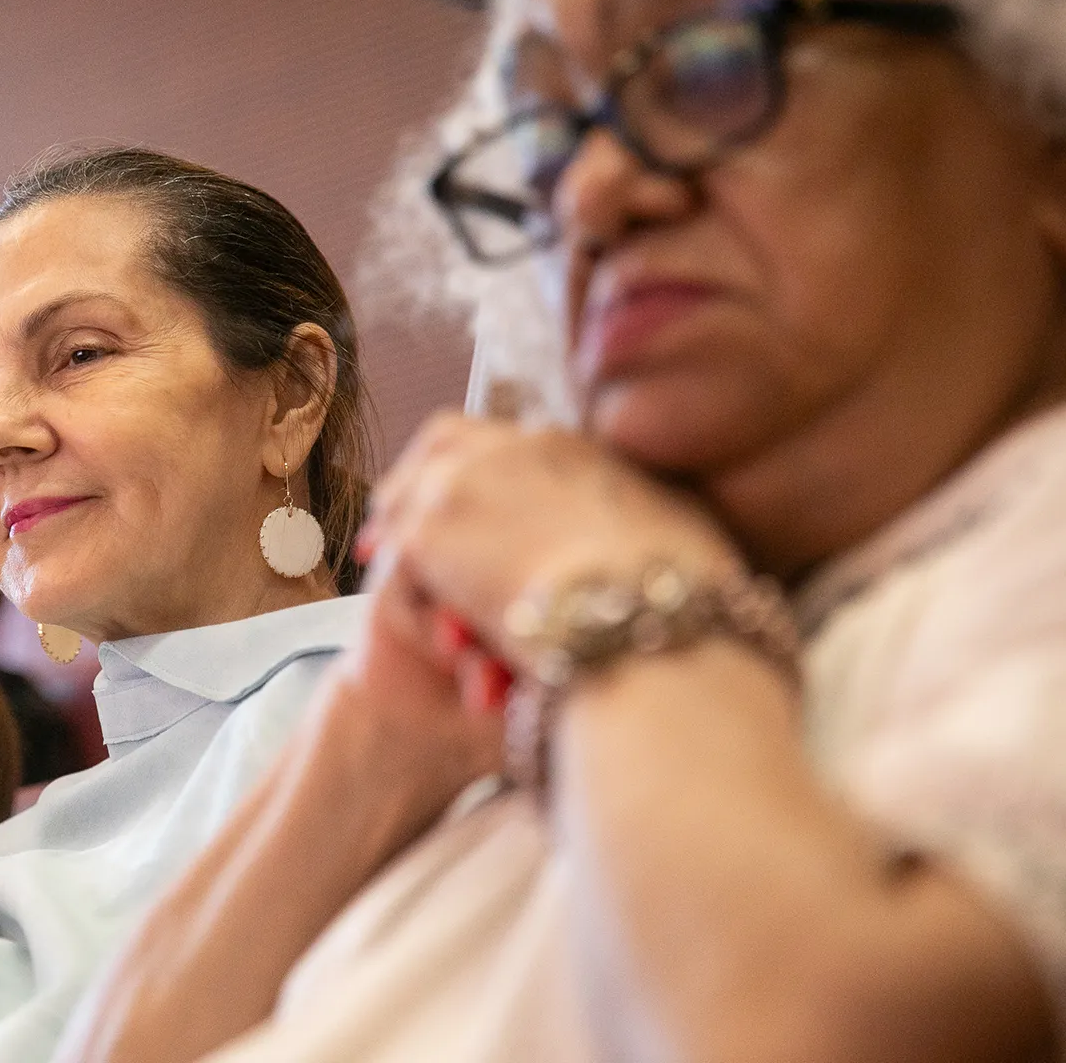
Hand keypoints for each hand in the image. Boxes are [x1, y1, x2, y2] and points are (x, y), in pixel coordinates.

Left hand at [362, 413, 743, 673]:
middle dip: (417, 478)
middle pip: (442, 443)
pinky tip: (396, 607)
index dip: (476, 467)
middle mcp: (513, 446)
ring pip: (408, 494)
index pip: (506, 437)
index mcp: (573, 446)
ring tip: (381, 558)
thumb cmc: (684, 599)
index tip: (464, 497)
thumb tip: (653, 525)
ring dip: (399, 526)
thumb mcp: (682, 532)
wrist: (643, 627)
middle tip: (398, 517)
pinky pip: (397, 553)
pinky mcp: (428, 530)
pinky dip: (399, 580)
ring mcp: (463, 483)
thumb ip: (648, 513)